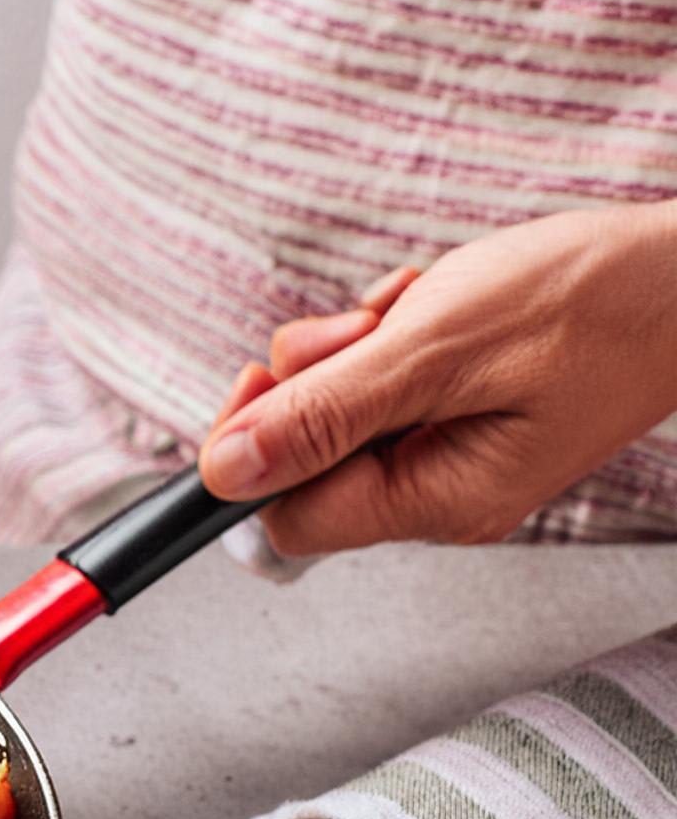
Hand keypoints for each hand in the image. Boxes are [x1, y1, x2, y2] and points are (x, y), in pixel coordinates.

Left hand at [197, 203, 676, 555]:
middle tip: (369, 326)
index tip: (274, 377)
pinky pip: (390, 384)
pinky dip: (397, 334)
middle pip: (309, 460)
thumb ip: (323, 415)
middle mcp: (441, 497)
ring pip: (345, 410)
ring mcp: (454, 457)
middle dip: (319, 377)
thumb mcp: (436, 348)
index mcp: (436, 502)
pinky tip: (440, 301)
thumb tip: (224, 474)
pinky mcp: (466, 418)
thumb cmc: (593, 302)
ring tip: (424, 302)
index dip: (257, 448)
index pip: (287, 516)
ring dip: (361, 344)